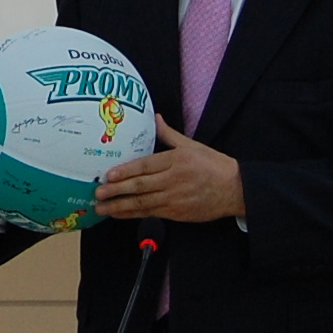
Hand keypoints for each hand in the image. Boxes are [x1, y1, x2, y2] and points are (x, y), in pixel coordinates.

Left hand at [93, 119, 246, 221]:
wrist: (234, 189)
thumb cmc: (213, 165)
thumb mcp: (192, 145)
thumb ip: (169, 134)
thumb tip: (155, 118)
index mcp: (176, 161)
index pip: (146, 166)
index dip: (126, 171)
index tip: (109, 175)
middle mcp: (173, 180)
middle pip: (140, 186)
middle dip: (116, 191)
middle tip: (98, 193)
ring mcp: (174, 199)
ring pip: (142, 203)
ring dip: (120, 206)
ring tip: (102, 208)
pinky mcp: (176, 213)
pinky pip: (151, 213)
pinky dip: (133, 214)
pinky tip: (120, 214)